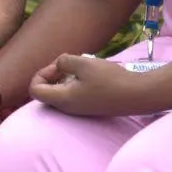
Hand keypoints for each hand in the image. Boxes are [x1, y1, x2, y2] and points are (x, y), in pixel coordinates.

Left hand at [27, 53, 161, 117]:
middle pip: (45, 92)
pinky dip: (74, 83)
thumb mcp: (84, 63)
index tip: (58, 66)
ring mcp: (78, 110)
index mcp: (62, 99)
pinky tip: (89, 74)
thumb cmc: (110, 79)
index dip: (40, 74)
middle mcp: (67, 108)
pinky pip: (72, 95)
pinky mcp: (89, 107)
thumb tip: (60, 66)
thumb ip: (64, 61)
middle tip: (68, 65)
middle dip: (51, 75)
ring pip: (59, 93)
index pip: (34, 90)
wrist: (137, 95)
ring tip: (80, 67)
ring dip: (64, 78)